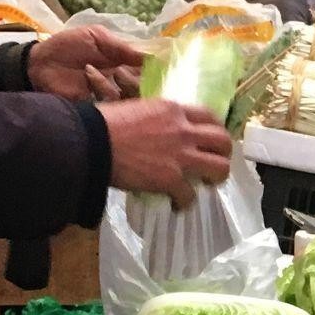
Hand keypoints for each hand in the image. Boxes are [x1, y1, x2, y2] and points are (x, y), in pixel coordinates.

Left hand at [29, 25, 146, 99]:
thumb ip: (123, 47)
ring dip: (113, 82)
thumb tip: (153, 57)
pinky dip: (101, 89)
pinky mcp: (98, 108)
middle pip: (144, 88)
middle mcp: (121, 82)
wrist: (40, 64)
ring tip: (92, 69)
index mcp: (124, 64)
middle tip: (121, 69)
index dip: (156, 70)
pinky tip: (88, 76)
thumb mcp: (96, 37)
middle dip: (138, 79)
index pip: (149, 70)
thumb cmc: (68, 46)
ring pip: (130, 98)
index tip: (160, 66)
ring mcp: (110, 96)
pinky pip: (112, 106)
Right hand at [98, 97, 231, 203]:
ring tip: (204, 184)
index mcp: (173, 110)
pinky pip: (190, 195)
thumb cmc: (102, 123)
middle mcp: (183, 130)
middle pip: (222, 141)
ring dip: (216, 178)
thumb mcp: (136, 109)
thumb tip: (153, 128)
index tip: (211, 140)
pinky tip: (177, 205)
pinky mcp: (171, 178)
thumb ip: (154, 117)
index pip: (209, 116)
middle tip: (213, 163)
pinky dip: (185, 203)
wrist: (90, 142)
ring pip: (220, 168)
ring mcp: (180, 155)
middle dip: (223, 154)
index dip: (215, 129)